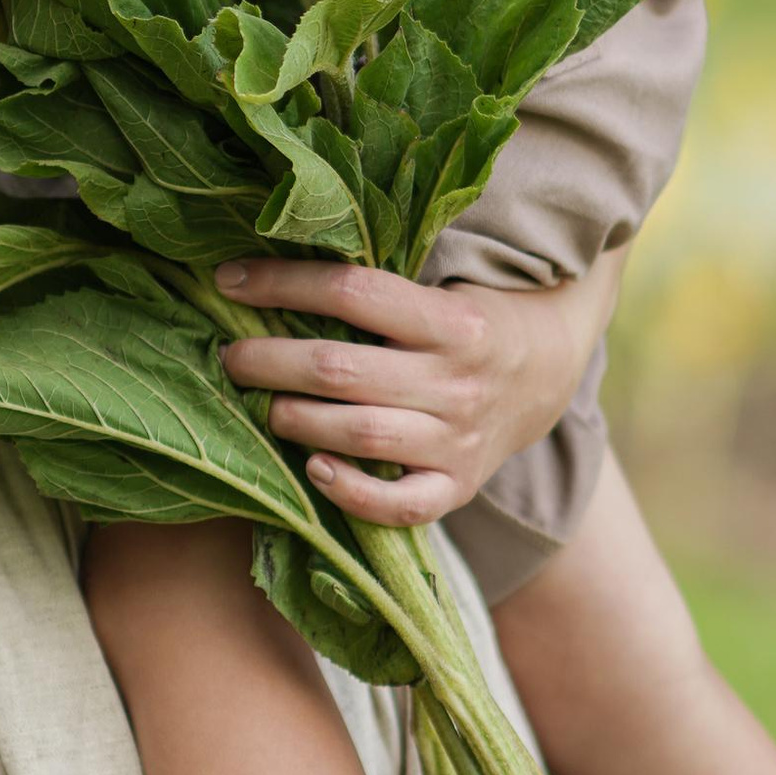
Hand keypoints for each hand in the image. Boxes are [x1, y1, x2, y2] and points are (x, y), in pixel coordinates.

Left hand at [212, 252, 621, 527]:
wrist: (546, 374)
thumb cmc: (468, 320)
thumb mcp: (440, 288)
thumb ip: (374, 289)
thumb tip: (265, 269)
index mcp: (453, 321)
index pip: (353, 293)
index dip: (282, 284)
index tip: (229, 280)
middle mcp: (457, 381)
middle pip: (342, 371)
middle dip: (270, 361)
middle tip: (231, 357)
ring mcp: (459, 440)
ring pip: (362, 435)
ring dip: (297, 421)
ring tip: (264, 407)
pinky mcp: (458, 487)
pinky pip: (402, 505)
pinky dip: (353, 493)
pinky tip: (315, 471)